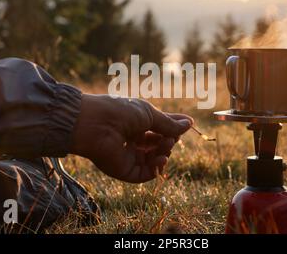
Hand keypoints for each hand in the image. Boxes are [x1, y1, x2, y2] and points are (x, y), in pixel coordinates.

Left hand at [71, 94, 192, 182]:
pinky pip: (145, 174)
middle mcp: (133, 140)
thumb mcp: (149, 114)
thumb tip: (190, 124)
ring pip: (154, 159)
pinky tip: (161, 158)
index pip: (160, 129)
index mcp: (136, 124)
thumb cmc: (121, 112)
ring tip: (166, 144)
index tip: (187, 125)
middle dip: (170, 140)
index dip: (173, 128)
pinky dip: (157, 168)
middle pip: (159, 145)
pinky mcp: (124, 170)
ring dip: (165, 153)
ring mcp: (128, 156)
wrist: (96, 124)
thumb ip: (169, 124)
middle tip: (171, 137)